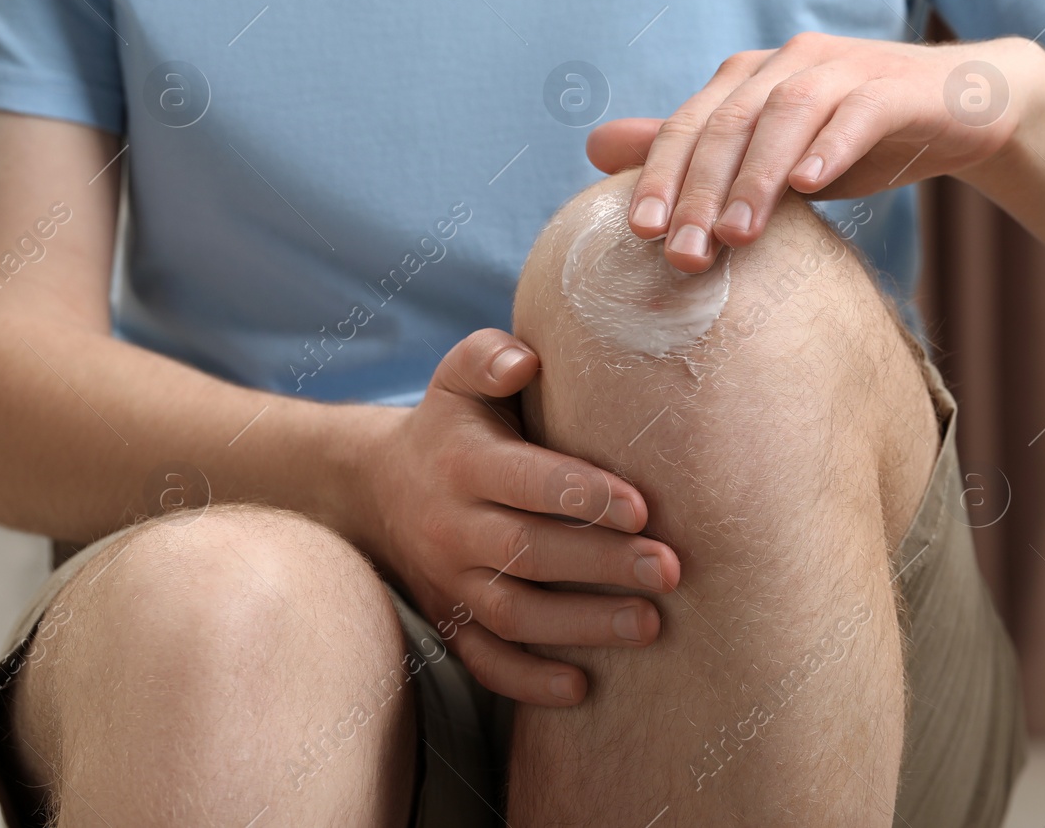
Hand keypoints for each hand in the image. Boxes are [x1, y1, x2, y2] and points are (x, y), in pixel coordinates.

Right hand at [358, 328, 681, 705]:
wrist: (375, 486)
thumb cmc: (453, 424)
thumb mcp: (459, 377)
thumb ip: (488, 357)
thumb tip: (526, 362)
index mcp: (463, 463)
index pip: (526, 482)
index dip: (583, 495)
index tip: (643, 508)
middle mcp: (451, 526)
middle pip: (528, 552)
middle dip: (602, 565)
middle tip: (669, 570)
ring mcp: (448, 581)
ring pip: (513, 615)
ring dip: (582, 626)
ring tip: (649, 625)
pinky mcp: (450, 622)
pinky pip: (485, 662)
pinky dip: (528, 681)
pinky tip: (582, 687)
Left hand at [586, 32, 1044, 271]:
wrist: (961, 108)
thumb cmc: (855, 136)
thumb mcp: (771, 153)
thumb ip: (695, 152)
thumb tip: (597, 150)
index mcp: (748, 77)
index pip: (689, 125)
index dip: (660, 175)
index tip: (639, 233)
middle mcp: (787, 62)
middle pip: (730, 123)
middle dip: (700, 190)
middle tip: (684, 255)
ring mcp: (843, 69)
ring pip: (786, 115)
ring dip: (757, 176)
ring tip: (737, 233)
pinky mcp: (895, 87)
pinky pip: (857, 113)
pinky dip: (831, 146)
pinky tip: (812, 185)